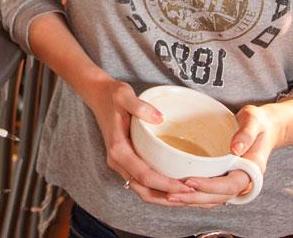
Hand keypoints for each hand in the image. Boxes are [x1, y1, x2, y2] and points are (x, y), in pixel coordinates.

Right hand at [81, 78, 194, 205]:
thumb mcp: (123, 94)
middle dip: (168, 197)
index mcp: (118, 149)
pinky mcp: (127, 162)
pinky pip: (142, 182)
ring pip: (142, 190)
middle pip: (144, 190)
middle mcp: (118, 161)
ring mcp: (121, 163)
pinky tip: (175, 186)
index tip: (186, 187)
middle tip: (194, 195)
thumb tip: (159, 118)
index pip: (144, 176)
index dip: (166, 185)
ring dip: (164, 196)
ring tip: (188, 195)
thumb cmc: (112, 95)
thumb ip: (139, 106)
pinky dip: (159, 189)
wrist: (98, 96)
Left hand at [167, 104, 278, 206]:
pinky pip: (206, 193)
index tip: (189, 181)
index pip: (230, 186)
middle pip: (217, 198)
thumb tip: (235, 148)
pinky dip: (190, 195)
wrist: (262, 128)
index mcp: (251, 170)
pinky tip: (172, 193)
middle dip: (193, 198)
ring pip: (210, 199)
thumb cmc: (257, 123)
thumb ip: (247, 133)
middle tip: (171, 195)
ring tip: (167, 197)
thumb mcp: (254, 120)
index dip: (210, 186)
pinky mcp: (221, 180)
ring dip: (189, 200)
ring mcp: (230, 182)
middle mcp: (241, 181)